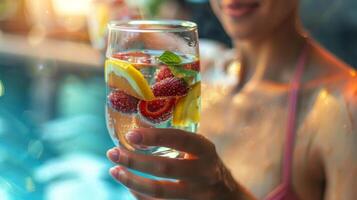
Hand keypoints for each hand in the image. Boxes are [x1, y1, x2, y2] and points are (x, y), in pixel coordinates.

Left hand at [107, 128, 249, 199]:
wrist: (226, 196)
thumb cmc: (205, 165)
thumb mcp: (199, 149)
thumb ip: (176, 141)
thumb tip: (137, 128)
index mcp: (205, 150)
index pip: (180, 139)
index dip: (155, 137)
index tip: (130, 135)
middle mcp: (204, 173)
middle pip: (166, 168)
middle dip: (135, 160)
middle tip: (113, 153)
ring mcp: (197, 195)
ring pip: (159, 192)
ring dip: (132, 181)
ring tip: (114, 170)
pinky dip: (139, 195)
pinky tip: (129, 185)